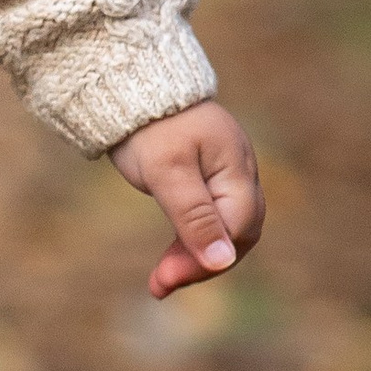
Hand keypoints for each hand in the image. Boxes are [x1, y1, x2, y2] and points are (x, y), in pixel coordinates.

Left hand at [109, 100, 264, 299]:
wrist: (131, 85)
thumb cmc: (150, 125)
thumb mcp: (168, 171)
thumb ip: (195, 215)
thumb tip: (223, 262)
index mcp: (238, 169)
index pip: (236, 229)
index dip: (206, 259)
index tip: (167, 279)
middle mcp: (239, 175)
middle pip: (235, 235)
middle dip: (200, 264)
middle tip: (159, 285)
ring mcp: (224, 177)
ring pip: (221, 231)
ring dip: (192, 258)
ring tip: (158, 284)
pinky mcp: (205, 180)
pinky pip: (207, 221)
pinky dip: (188, 242)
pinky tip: (167, 261)